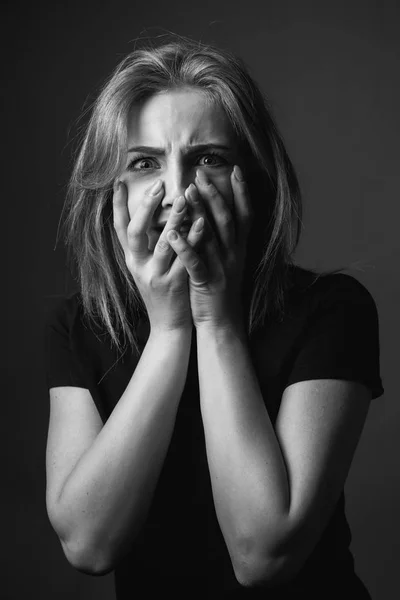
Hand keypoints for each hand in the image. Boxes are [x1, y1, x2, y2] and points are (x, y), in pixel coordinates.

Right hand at [112, 179, 204, 332]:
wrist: (168, 327)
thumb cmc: (161, 292)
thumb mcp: (146, 268)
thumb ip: (146, 245)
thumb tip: (150, 215)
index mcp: (131, 260)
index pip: (119, 228)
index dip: (117, 205)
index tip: (118, 181)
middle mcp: (139, 266)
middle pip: (135, 233)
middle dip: (145, 207)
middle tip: (159, 185)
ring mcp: (156, 276)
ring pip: (162, 245)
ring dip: (173, 220)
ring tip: (183, 198)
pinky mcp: (174, 285)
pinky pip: (184, 259)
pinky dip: (192, 240)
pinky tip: (202, 223)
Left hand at [166, 165, 253, 330]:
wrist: (222, 323)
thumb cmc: (218, 289)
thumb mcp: (225, 261)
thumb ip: (220, 239)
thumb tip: (210, 215)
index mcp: (238, 249)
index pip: (245, 215)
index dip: (242, 193)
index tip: (236, 170)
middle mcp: (233, 255)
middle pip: (227, 219)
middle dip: (215, 195)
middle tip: (201, 174)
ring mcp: (221, 268)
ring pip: (212, 236)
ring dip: (200, 213)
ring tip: (187, 191)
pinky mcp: (207, 282)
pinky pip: (195, 262)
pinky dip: (185, 247)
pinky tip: (172, 234)